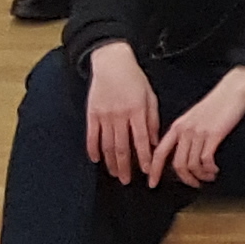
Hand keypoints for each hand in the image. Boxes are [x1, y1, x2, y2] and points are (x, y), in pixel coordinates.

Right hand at [81, 43, 161, 182]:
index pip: (140, 141)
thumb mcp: (150, 97)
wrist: (112, 63)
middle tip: (127, 181)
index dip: (143, 158)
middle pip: (121, 147)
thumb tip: (153, 142)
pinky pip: (91, 136)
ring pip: (106, 145)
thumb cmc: (135, 79)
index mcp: (137, 111)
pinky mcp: (92, 113)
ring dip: (110, 162)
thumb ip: (152, 120)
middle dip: (125, 166)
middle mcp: (120, 116)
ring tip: (115, 174)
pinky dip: (93, 149)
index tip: (146, 171)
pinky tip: (96, 160)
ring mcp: (104, 115)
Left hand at [153, 65, 244, 186]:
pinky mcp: (214, 134)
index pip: (159, 152)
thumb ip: (185, 133)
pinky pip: (206, 160)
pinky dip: (210, 170)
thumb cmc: (217, 102)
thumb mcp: (194, 117)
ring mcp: (199, 132)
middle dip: (185, 179)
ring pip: (191, 165)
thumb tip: (182, 153)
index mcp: (178, 126)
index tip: (152, 182)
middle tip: (194, 184)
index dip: (153, 170)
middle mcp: (185, 130)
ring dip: (200, 176)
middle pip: (177, 164)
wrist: (234, 89)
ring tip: (208, 177)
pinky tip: (214, 169)